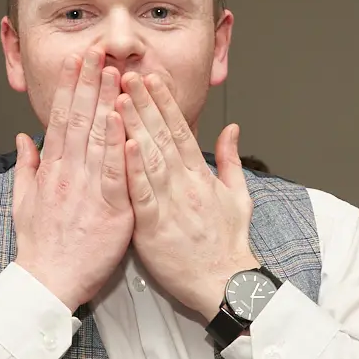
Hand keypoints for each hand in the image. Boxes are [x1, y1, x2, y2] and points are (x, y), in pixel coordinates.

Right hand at [12, 47, 133, 312]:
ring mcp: (87, 187)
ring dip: (106, 100)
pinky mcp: (109, 207)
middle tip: (98, 48)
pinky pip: (114, 169)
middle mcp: (67, 171)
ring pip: (97, 136)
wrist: (47, 281)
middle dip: (89, 80)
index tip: (76, 60)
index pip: (62, 118)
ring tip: (114, 70)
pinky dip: (117, 142)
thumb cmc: (39, 245)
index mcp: (51, 169)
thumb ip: (26, 166)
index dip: (70, 86)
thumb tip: (25, 137)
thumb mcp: (23, 201)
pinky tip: (121, 117)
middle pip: (79, 117)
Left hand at [118, 71, 257, 322]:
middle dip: (144, 103)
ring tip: (120, 97)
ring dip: (135, 126)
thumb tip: (232, 128)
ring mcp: (170, 204)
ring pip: (150, 157)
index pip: (181, 130)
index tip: (152, 77)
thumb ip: (231, 160)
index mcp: (201, 176)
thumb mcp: (239, 196)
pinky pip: (142, 194)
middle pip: (162, 136)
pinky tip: (124, 146)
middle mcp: (186, 184)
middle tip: (127, 73)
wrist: (225, 284)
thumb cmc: (228, 244)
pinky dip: (133, 170)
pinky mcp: (154, 228)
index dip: (165, 102)